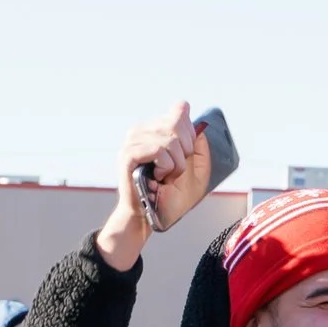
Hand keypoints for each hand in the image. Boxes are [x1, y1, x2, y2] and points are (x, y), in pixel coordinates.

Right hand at [95, 102, 211, 271]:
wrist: (153, 217)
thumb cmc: (172, 196)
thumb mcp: (196, 170)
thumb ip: (199, 146)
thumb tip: (198, 128)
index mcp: (157, 130)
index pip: (180, 109)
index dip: (190, 130)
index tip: (186, 152)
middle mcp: (142, 130)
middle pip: (178, 122)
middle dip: (186, 151)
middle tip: (175, 170)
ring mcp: (132, 141)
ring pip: (170, 139)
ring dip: (176, 164)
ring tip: (165, 176)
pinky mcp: (128, 155)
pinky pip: (158, 150)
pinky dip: (166, 166)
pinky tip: (158, 177)